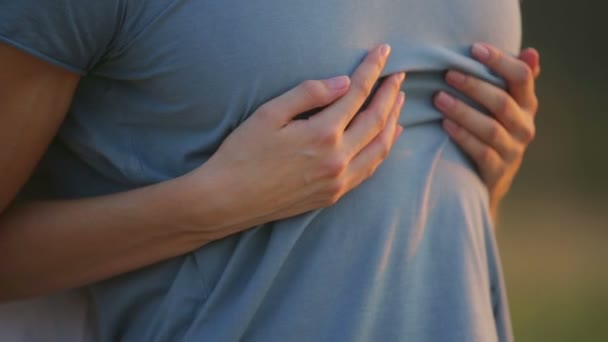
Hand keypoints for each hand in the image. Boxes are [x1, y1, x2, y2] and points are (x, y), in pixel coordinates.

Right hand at [196, 44, 405, 233]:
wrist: (227, 201)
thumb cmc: (242, 154)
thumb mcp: (269, 114)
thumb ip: (308, 94)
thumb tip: (343, 82)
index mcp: (322, 134)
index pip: (357, 94)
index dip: (372, 70)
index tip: (383, 52)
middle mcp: (337, 159)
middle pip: (377, 120)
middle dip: (390, 95)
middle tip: (399, 77)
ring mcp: (337, 181)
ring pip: (380, 148)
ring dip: (393, 122)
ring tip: (399, 103)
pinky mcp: (332, 195)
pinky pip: (369, 170)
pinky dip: (382, 151)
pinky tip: (386, 140)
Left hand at [433, 43, 540, 218]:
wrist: (489, 182)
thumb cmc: (491, 132)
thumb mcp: (504, 107)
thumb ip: (511, 81)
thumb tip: (530, 51)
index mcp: (528, 105)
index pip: (522, 76)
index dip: (500, 61)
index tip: (474, 49)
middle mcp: (525, 127)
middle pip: (502, 102)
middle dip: (473, 86)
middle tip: (447, 74)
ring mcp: (512, 151)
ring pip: (490, 128)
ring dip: (462, 111)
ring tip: (438, 98)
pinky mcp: (497, 171)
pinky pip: (481, 152)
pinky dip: (462, 137)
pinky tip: (445, 125)